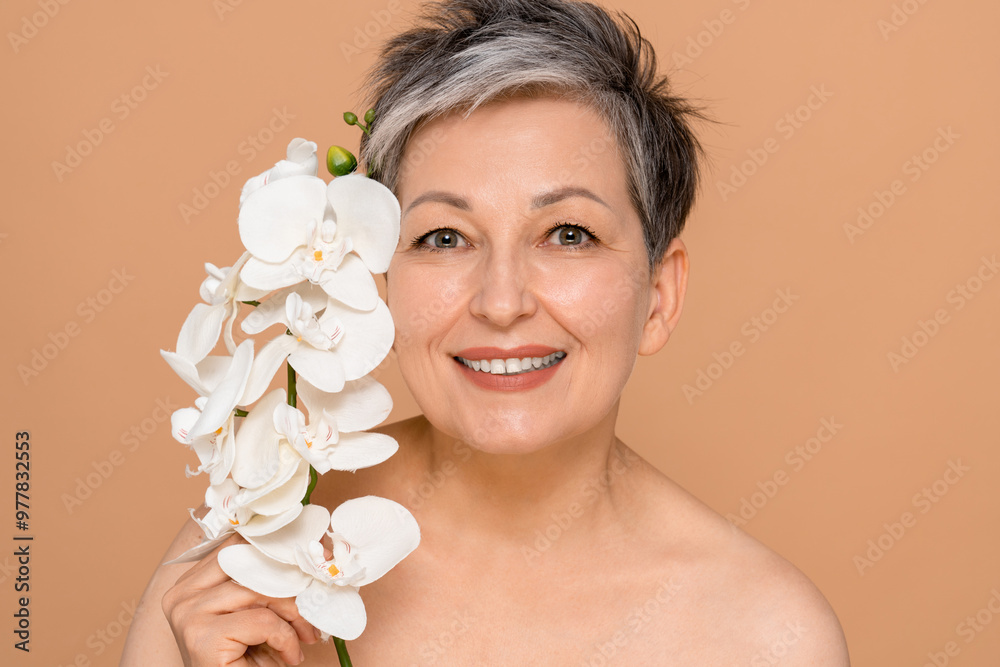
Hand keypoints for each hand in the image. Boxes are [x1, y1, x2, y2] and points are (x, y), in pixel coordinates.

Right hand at [161, 534, 319, 665]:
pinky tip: (289, 655)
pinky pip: (264, 622)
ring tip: (305, 635)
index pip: (240, 546)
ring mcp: (189, 614)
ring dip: (295, 615)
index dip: (281, 549)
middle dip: (293, 582)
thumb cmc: (241, 660)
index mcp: (190, 582)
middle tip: (317, 599)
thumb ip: (264, 582)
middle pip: (252, 566)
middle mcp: (182, 594)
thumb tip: (312, 551)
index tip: (316, 555)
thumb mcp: (252, 613)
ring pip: (262, 592)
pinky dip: (286, 639)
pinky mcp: (203, 637)